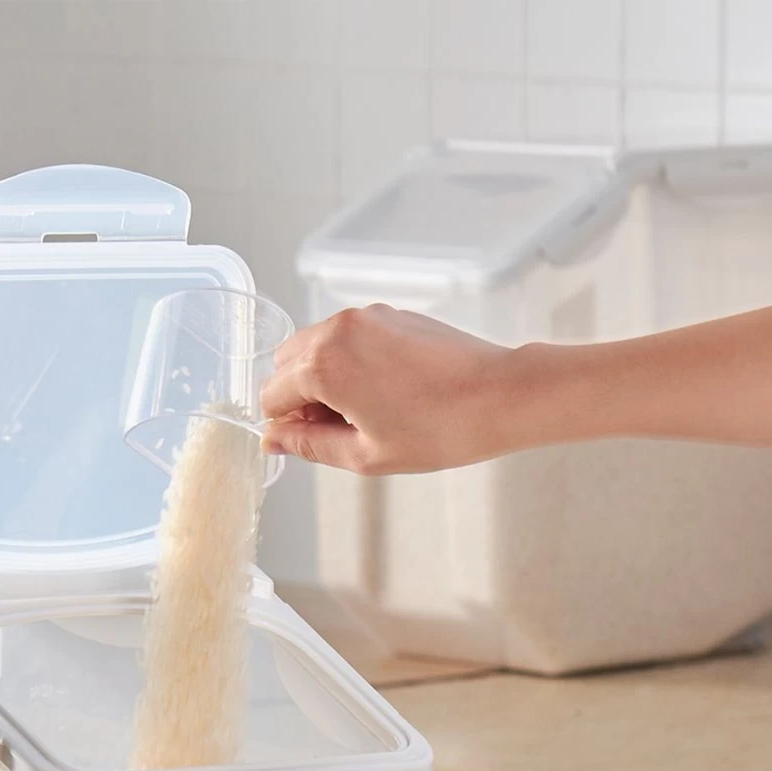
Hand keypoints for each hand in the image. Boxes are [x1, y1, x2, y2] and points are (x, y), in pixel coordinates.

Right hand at [260, 304, 523, 474]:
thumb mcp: (364, 454)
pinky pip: (347, 337)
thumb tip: (274, 440)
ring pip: (315, 346)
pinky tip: (384, 390)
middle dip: (299, 396)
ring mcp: (366, 316)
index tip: (309, 441)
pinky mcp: (390, 314)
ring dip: (322, 377)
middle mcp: (338, 329)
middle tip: (336, 427)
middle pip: (286, 363)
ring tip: (364, 410)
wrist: (500, 395)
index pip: (271, 395)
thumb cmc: (439, 429)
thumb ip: (309, 445)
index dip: (284, 425)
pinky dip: (348, 361)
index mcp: (324, 365)